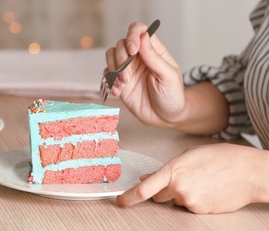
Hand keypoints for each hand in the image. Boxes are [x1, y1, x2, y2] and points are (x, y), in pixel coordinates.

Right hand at [104, 22, 184, 127]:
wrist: (165, 117)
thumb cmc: (172, 95)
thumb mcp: (168, 76)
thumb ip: (154, 57)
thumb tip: (144, 37)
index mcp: (153, 50)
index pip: (139, 31)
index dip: (132, 35)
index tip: (132, 50)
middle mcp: (138, 57)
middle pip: (121, 43)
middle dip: (121, 59)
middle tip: (128, 77)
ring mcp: (127, 68)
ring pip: (111, 55)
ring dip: (114, 69)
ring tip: (123, 84)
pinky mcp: (119, 81)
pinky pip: (107, 73)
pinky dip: (109, 81)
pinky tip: (118, 91)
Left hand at [116, 143, 268, 213]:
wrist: (248, 172)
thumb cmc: (221, 158)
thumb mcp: (189, 155)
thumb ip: (166, 169)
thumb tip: (147, 178)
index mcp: (173, 170)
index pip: (145, 189)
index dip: (129, 197)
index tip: (121, 202)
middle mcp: (179, 188)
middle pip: (158, 196)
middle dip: (163, 190)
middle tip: (182, 179)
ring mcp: (190, 202)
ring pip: (175, 201)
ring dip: (180, 194)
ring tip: (200, 182)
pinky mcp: (200, 212)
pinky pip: (188, 207)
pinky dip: (193, 200)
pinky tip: (206, 189)